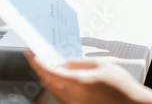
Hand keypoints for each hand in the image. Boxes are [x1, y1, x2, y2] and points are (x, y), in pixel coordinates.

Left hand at [25, 50, 151, 103]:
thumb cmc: (121, 85)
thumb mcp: (101, 65)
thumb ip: (79, 63)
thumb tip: (63, 62)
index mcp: (79, 83)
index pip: (50, 72)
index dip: (38, 62)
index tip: (30, 53)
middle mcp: (73, 97)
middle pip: (48, 82)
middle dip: (38, 68)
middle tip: (33, 56)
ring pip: (52, 90)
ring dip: (45, 77)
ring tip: (42, 64)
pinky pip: (60, 96)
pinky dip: (54, 86)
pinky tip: (55, 77)